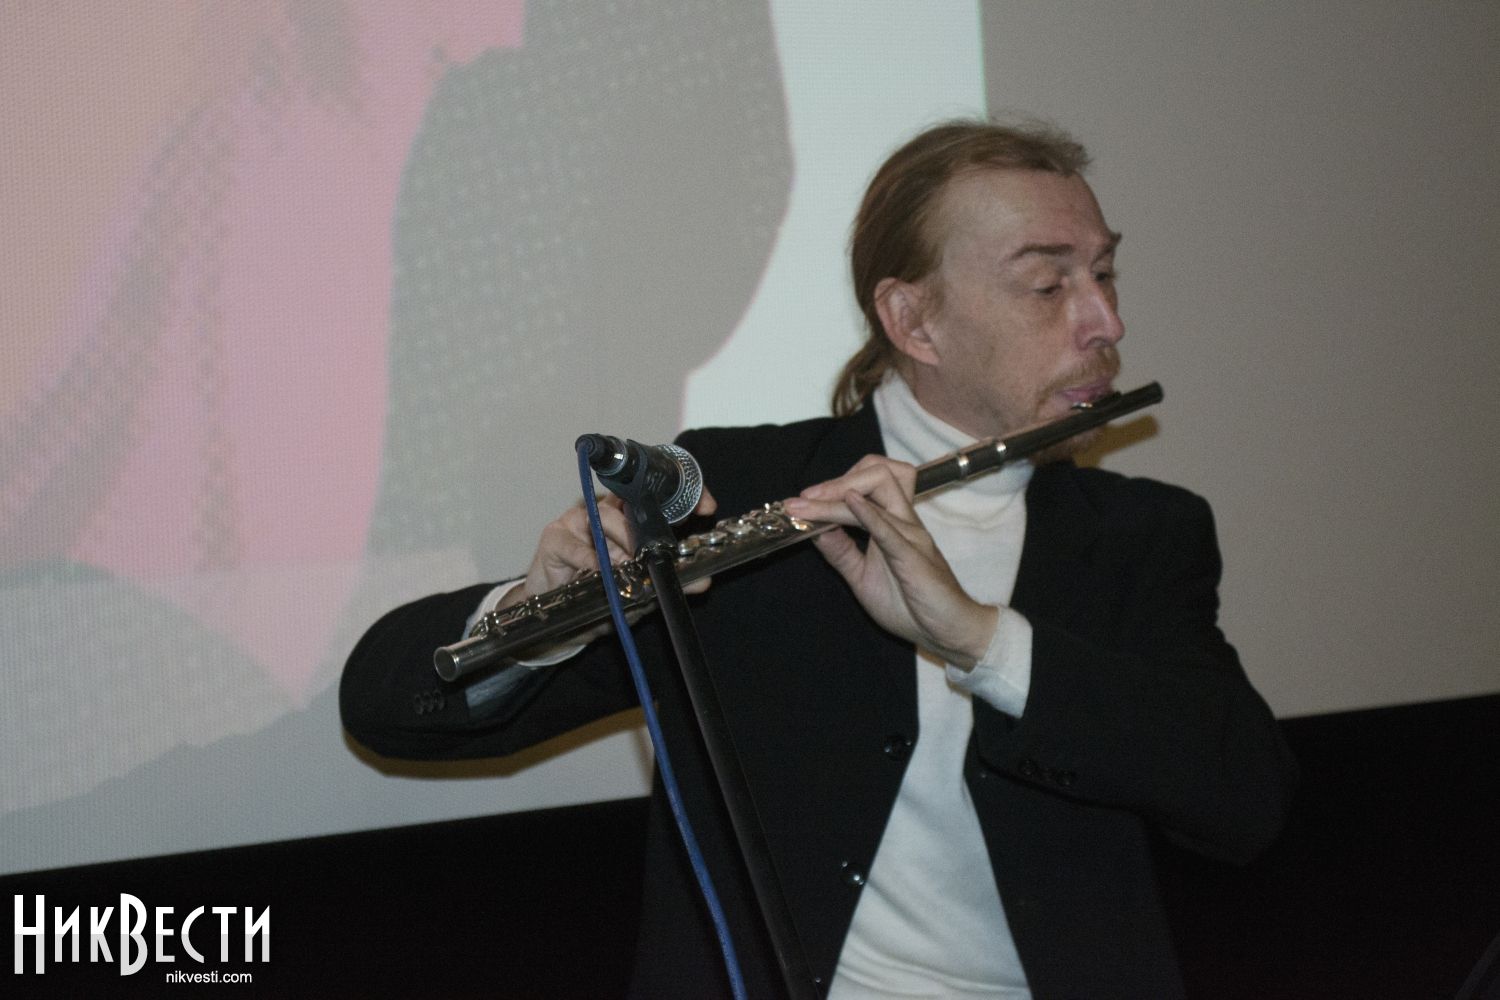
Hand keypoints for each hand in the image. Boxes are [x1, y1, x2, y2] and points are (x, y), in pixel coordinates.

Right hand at [500, 488, 718, 611]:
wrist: (553, 618)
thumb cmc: (593, 597)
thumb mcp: (635, 592)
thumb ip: (664, 583)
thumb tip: (702, 582)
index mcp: (625, 521)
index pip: (655, 500)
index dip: (681, 499)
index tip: (706, 507)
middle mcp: (602, 514)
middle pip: (629, 508)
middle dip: (646, 532)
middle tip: (656, 556)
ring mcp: (576, 522)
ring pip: (602, 518)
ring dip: (618, 545)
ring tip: (625, 567)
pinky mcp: (553, 538)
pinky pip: (572, 544)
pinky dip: (586, 558)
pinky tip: (596, 571)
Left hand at [782, 456, 996, 668]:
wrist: (946, 633)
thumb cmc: (910, 605)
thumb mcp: (862, 576)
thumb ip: (841, 552)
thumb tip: (813, 529)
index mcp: (893, 523)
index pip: (868, 483)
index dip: (833, 485)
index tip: (800, 503)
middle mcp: (904, 521)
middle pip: (878, 474)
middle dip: (836, 481)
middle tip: (803, 498)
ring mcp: (911, 536)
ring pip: (880, 493)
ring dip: (839, 494)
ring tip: (809, 503)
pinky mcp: (913, 556)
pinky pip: (890, 528)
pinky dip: (868, 512)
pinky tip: (849, 503)